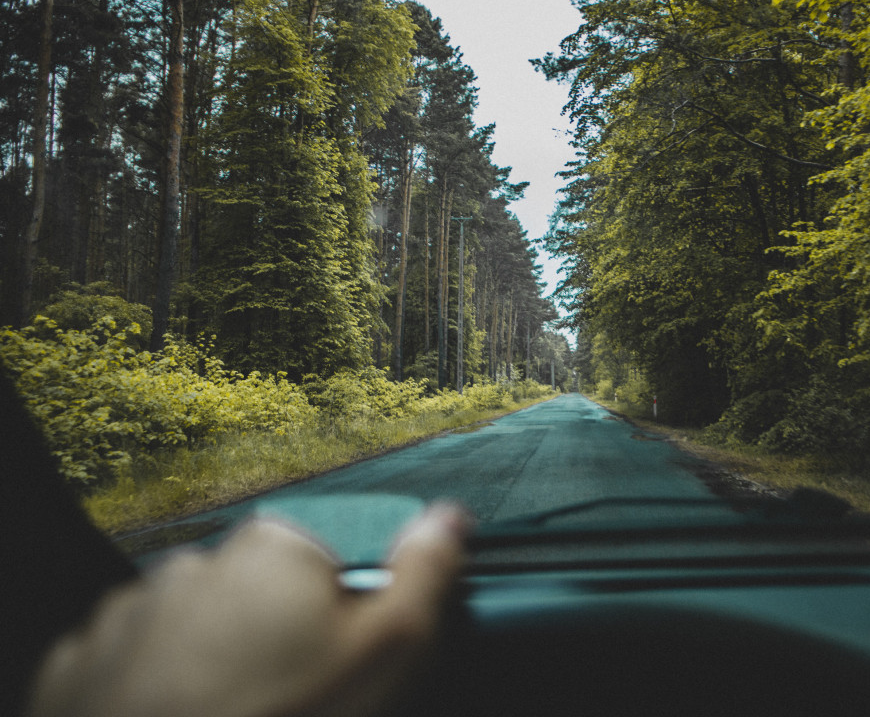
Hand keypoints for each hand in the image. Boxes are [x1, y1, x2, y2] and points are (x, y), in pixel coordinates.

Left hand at [27, 503, 470, 716]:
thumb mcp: (386, 653)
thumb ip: (424, 575)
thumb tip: (449, 515)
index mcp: (275, 548)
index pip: (329, 560)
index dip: (341, 615)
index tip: (338, 662)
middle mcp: (197, 561)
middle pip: (260, 592)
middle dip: (275, 634)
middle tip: (287, 698)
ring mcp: (128, 611)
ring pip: (194, 627)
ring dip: (212, 659)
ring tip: (232, 712)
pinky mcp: (78, 662)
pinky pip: (133, 662)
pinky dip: (153, 687)